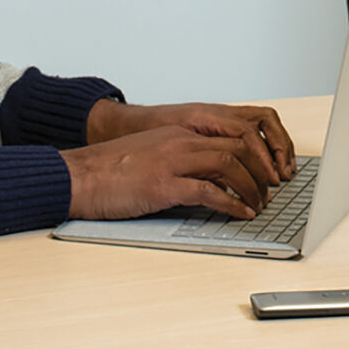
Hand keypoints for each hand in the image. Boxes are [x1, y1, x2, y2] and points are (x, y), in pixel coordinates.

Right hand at [87, 99, 295, 187]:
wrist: (78, 176)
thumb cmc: (111, 172)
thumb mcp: (153, 155)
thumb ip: (182, 162)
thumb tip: (211, 183)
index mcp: (180, 134)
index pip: (232, 137)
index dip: (256, 156)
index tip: (265, 174)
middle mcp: (181, 142)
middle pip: (238, 148)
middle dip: (262, 171)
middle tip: (270, 192)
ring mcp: (173, 162)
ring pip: (230, 166)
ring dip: (251, 187)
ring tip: (259, 205)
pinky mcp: (164, 185)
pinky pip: (210, 192)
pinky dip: (231, 204)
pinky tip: (241, 214)